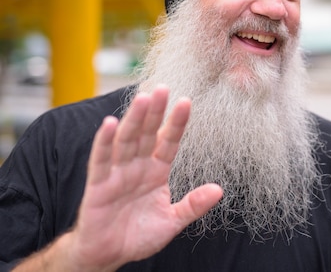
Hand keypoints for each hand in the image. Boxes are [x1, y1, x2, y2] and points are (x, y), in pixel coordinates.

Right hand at [63, 85, 221, 270]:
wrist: (108, 255)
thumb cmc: (139, 235)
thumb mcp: (172, 221)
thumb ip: (194, 205)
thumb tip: (219, 190)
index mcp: (156, 171)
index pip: (169, 141)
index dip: (177, 123)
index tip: (187, 101)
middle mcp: (138, 166)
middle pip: (148, 134)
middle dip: (155, 111)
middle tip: (163, 88)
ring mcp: (118, 173)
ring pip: (127, 140)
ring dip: (134, 119)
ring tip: (143, 99)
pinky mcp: (98, 185)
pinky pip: (102, 160)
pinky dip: (104, 142)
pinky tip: (109, 124)